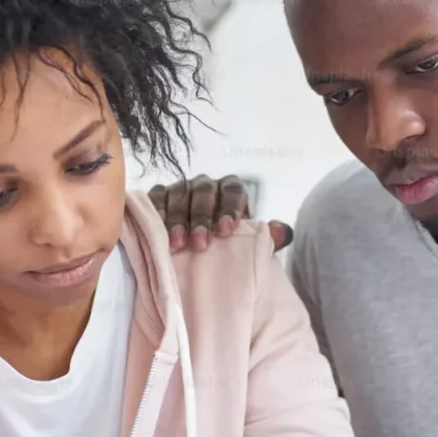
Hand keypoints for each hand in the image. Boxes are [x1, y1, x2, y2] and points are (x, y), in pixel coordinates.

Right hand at [147, 174, 292, 253]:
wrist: (201, 252)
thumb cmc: (228, 246)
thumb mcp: (250, 244)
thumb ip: (269, 238)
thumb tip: (282, 232)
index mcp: (231, 189)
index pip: (233, 190)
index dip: (230, 208)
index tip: (227, 230)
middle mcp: (205, 184)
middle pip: (204, 192)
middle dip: (202, 218)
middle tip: (201, 244)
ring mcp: (180, 188)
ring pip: (179, 195)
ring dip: (178, 220)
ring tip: (177, 245)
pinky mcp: (158, 196)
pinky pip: (155, 200)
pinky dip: (156, 214)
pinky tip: (156, 231)